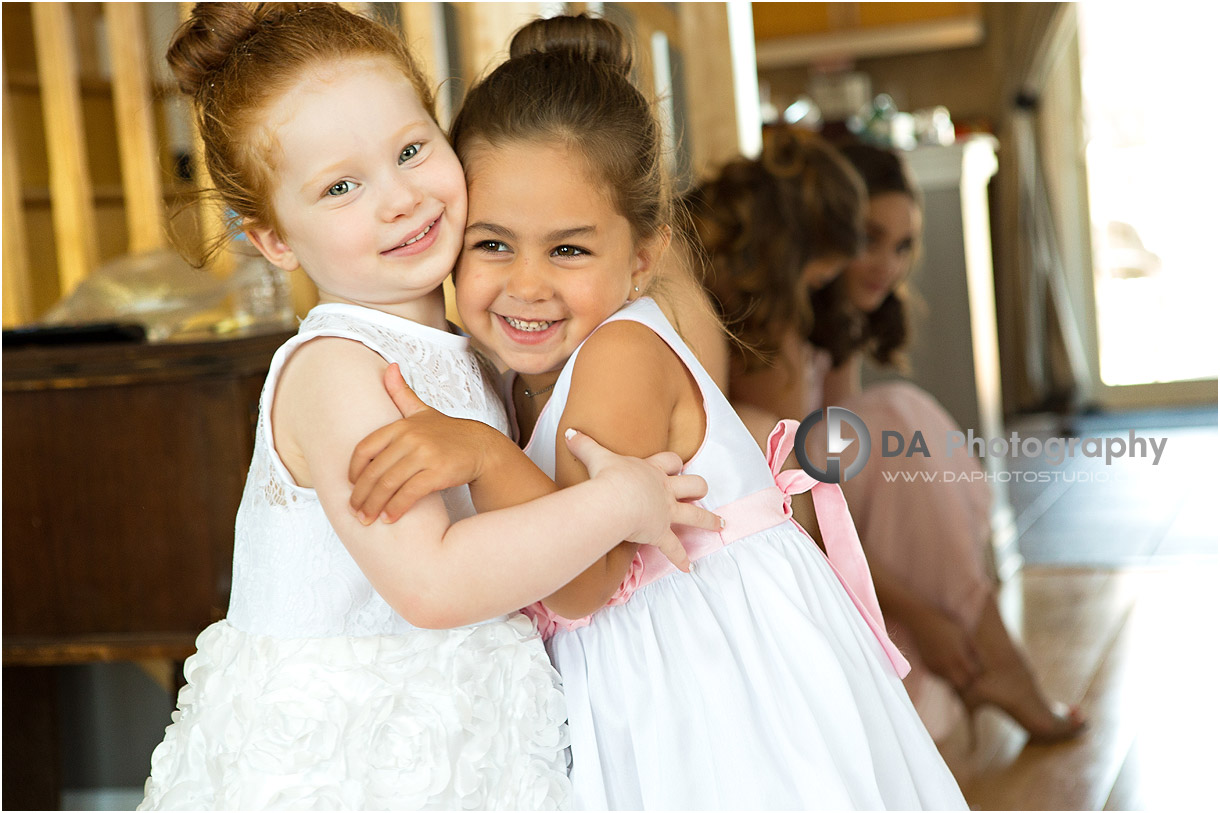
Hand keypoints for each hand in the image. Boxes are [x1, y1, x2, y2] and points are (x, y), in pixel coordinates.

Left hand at [348, 363, 486, 523]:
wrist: (482, 447)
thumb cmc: (447, 433)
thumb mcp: (422, 411)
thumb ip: (401, 393)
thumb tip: (389, 367)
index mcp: (401, 425)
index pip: (365, 448)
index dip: (354, 470)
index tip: (350, 485)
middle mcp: (410, 437)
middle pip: (374, 471)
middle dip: (361, 495)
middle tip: (355, 511)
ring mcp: (424, 454)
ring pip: (389, 484)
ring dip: (375, 505)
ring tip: (368, 519)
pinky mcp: (437, 472)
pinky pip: (409, 493)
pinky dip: (396, 508)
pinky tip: (389, 518)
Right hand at [563, 428, 722, 572]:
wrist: (615, 499)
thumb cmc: (608, 477)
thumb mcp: (596, 456)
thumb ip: (584, 444)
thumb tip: (568, 432)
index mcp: (652, 471)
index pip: (670, 461)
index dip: (675, 463)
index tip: (678, 465)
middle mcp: (664, 490)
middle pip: (692, 484)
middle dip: (698, 487)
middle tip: (700, 491)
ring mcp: (666, 511)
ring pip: (695, 514)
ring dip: (709, 520)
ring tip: (720, 524)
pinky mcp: (661, 532)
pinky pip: (674, 548)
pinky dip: (681, 559)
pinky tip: (689, 568)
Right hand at [907, 605, 981, 689]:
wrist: (919, 618)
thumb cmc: (945, 622)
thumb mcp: (964, 634)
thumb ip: (974, 651)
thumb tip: (981, 664)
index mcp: (958, 657)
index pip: (974, 675)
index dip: (978, 671)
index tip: (978, 664)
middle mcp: (945, 666)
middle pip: (962, 684)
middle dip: (968, 679)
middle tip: (969, 667)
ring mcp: (934, 667)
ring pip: (950, 682)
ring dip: (956, 676)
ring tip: (956, 661)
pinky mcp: (926, 666)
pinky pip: (940, 676)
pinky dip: (945, 672)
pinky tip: (944, 658)